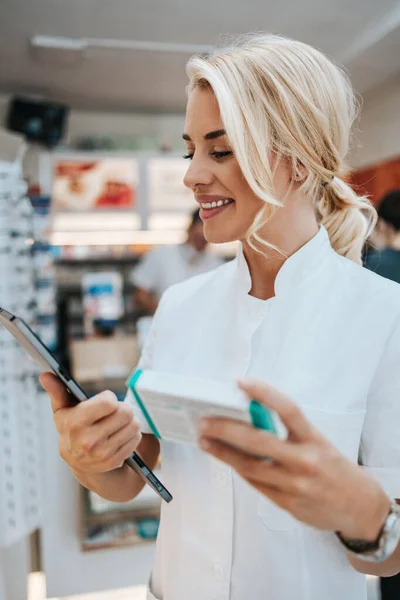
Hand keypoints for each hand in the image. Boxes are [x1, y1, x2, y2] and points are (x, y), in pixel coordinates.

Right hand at [40, 373, 141, 473]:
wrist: (77, 461)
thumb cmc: (72, 427)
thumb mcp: (63, 410)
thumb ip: (57, 391)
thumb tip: (46, 375)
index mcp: (74, 423)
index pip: (109, 403)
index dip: (109, 398)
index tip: (104, 402)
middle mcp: (87, 441)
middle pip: (125, 412)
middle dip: (121, 409)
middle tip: (113, 413)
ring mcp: (102, 453)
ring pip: (134, 425)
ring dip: (129, 421)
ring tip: (116, 424)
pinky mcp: (114, 461)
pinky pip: (136, 438)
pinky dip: (131, 435)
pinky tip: (119, 436)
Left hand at [198, 379, 390, 540]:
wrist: (359, 508)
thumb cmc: (335, 468)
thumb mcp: (318, 442)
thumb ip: (289, 432)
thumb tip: (251, 416)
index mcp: (314, 439)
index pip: (287, 409)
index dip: (263, 393)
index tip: (241, 382)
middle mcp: (304, 461)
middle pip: (257, 441)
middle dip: (225, 429)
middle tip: (204, 420)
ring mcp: (294, 484)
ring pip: (249, 465)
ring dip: (222, 451)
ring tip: (204, 439)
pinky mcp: (286, 503)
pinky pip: (255, 483)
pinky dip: (238, 468)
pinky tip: (225, 458)